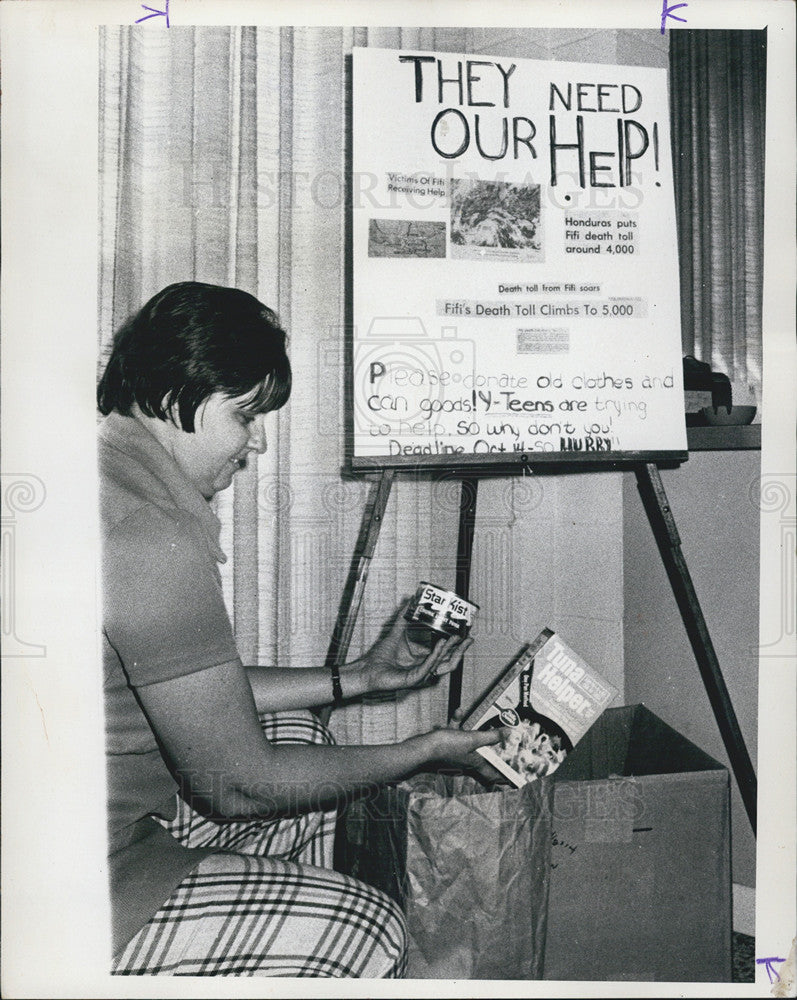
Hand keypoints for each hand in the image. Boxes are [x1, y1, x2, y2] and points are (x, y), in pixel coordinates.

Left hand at [354, 602, 472, 696]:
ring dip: (450, 652)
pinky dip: (435, 656)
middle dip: (460, 650)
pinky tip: (440, 645)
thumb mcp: (396, 632)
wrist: (366, 670)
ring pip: (442, 666)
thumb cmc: (379, 657)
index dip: (456, 645)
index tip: (465, 634)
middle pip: (449, 661)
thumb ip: (404, 617)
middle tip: (468, 638)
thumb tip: (409, 601)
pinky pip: (427, 667)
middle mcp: (424, 668)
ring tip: (455, 638)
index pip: (445, 654)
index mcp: (423, 660)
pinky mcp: (413, 679)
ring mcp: (420, 675)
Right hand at [445, 708, 512, 784]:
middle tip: (499, 751)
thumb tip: (509, 734)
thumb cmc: (447, 746)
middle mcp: (466, 763)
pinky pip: (455, 737)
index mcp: (475, 764)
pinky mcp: (445, 750)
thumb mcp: (472, 739)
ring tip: (476, 721)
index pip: (493, 776)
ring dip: (470, 731)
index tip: (512, 783)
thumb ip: (491, 736)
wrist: (422, 749)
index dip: (503, 779)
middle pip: (482, 761)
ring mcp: (455, 757)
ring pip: (467, 744)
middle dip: (489, 753)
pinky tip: (458, 712)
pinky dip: (456, 725)